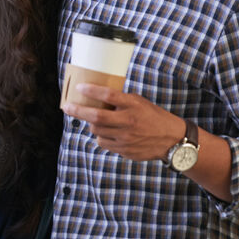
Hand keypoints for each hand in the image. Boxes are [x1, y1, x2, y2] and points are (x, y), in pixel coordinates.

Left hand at [61, 85, 183, 161]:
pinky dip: (101, 137)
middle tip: (67, 107)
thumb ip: (120, 101)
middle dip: (77, 111)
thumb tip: (96, 95)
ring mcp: (126, 138)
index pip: (108, 95)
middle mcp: (128, 121)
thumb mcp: (139, 103)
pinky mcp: (124, 150)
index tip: (79, 87)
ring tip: (96, 121)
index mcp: (133, 106)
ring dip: (92, 125)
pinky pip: (103, 143)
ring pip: (97, 131)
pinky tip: (108, 133)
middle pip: (96, 116)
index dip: (91, 91)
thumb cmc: (153, 117)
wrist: (172, 140)